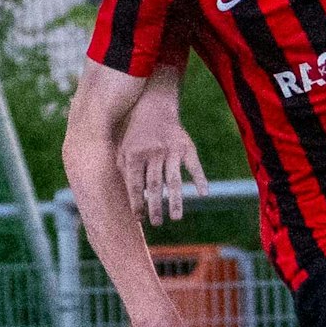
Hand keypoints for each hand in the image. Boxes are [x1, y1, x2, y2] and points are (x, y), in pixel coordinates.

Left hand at [118, 102, 208, 226]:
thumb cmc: (134, 133)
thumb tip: (128, 198)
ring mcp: (171, 149)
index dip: (137, 203)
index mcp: (134, 154)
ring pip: (174, 179)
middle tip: (157, 223)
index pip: (135, 185)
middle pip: (155, 185)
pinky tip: (203, 194)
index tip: (139, 219)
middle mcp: (153, 152)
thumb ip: (124, 171)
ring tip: (176, 218)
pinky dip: (200, 179)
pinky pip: (194, 165)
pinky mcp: (186, 146)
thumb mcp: (122, 148)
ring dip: (176, 200)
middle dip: (156, 206)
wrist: (154, 103)